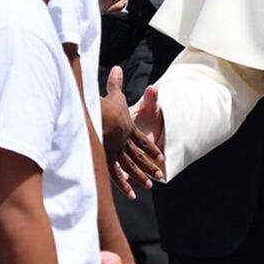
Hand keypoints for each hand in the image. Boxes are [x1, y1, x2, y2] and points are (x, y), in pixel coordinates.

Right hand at [101, 67, 163, 197]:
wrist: (103, 117)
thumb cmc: (107, 106)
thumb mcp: (114, 94)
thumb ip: (115, 84)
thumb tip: (117, 68)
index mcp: (129, 128)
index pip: (142, 140)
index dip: (150, 148)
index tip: (160, 156)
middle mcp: (126, 142)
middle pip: (140, 156)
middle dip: (149, 166)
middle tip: (159, 175)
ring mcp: (119, 152)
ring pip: (132, 167)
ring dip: (141, 176)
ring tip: (150, 186)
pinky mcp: (110, 160)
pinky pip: (117, 175)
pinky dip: (124, 185)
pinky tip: (131, 194)